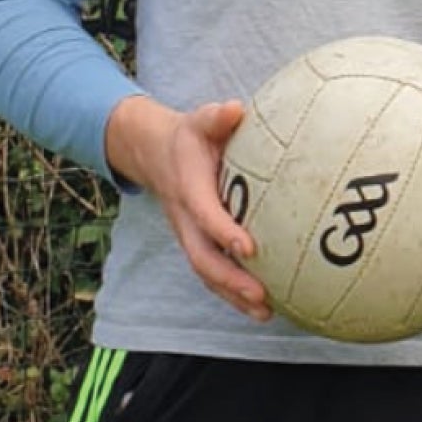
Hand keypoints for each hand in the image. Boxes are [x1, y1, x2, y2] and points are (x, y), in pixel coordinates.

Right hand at [101, 93, 272, 321]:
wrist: (155, 153)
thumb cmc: (190, 137)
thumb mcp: (199, 120)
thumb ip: (216, 118)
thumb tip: (235, 109)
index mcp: (188, 188)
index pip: (204, 214)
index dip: (223, 231)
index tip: (249, 248)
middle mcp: (185, 219)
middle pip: (203, 258)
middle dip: (230, 280)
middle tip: (261, 296)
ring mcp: (189, 236)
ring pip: (207, 273)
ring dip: (233, 296)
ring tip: (265, 312)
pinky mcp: (198, 244)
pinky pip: (213, 273)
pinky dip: (234, 294)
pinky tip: (264, 307)